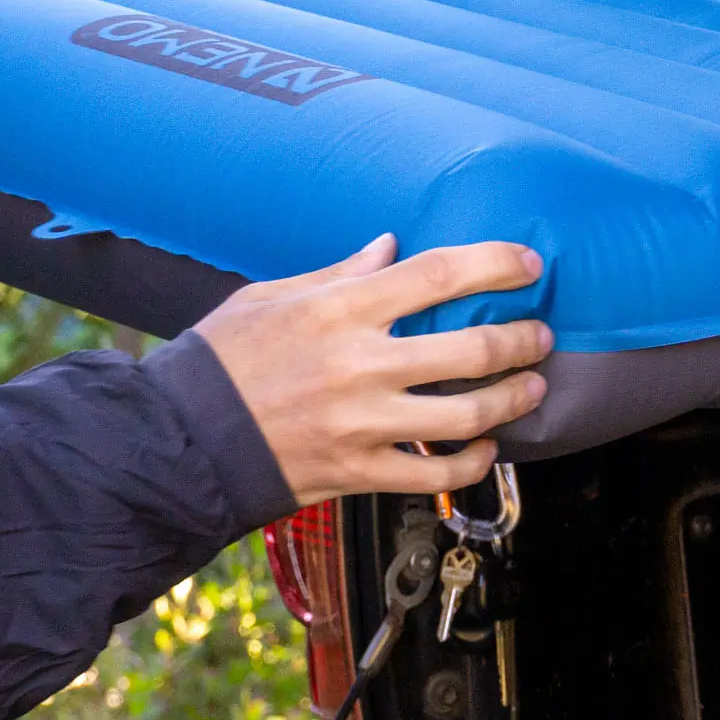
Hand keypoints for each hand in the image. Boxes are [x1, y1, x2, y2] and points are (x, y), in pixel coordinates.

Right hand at [191, 234, 552, 503]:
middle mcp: (360, 364)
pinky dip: (474, 462)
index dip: (495, 264)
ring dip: (514, 399)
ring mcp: (364, 423)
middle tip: (540, 335)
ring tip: (532, 386)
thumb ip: (337, 274)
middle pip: (473, 348)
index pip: (439, 274)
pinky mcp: (359, 471)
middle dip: (523, 339)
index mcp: (340, 310)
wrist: (178, 439)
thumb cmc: (220, 361)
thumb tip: (389, 247)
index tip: (528, 263)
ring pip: (469, 414)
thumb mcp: (268, 297)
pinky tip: (488, 447)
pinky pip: (437, 472)